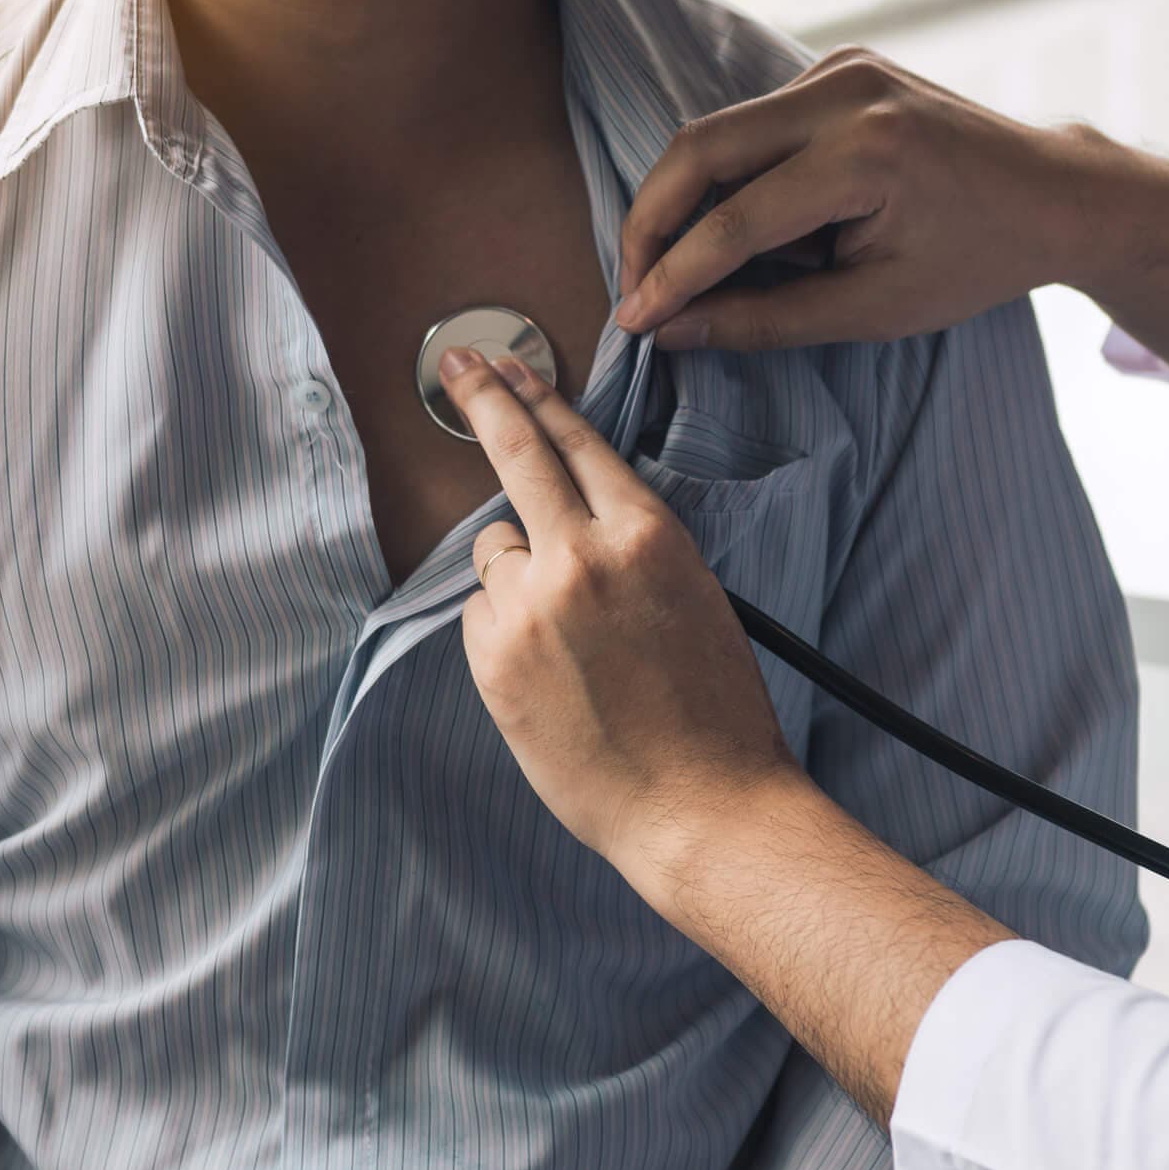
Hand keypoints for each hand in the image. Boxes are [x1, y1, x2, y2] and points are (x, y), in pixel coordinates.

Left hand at [438, 346, 808, 899]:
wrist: (699, 806)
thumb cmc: (713, 714)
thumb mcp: (693, 599)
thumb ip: (630, 549)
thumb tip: (567, 525)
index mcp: (648, 536)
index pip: (577, 442)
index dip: (536, 396)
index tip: (505, 366)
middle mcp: (584, 556)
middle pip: (516, 453)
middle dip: (481, 399)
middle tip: (455, 363)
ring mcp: (532, 606)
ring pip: (495, 552)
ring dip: (515, 576)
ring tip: (569, 645)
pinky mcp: (495, 659)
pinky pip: (482, 616)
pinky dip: (503, 633)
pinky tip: (549, 678)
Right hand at [613, 48, 1168, 382]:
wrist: (1054, 195)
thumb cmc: (976, 260)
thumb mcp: (874, 309)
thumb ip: (767, 319)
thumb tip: (676, 330)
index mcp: (867, 157)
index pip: (736, 220)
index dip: (674, 275)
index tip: (634, 321)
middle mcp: (848, 94)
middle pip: (702, 148)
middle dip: (651, 222)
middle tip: (632, 286)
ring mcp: (843, 70)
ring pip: (718, 131)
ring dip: (683, 200)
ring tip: (671, 268)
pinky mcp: (839, 68)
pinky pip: (753, 124)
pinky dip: (727, 178)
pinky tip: (729, 231)